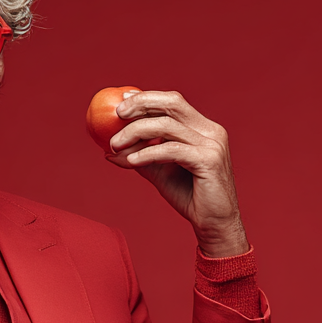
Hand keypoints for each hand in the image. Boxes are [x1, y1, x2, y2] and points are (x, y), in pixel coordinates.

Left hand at [106, 90, 249, 257]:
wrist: (214, 224)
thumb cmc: (189, 197)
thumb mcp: (160, 172)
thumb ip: (139, 157)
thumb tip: (108, 150)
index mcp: (202, 128)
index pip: (173, 102)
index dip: (147, 98)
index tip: (122, 101)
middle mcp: (210, 131)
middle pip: (172, 103)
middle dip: (141, 104)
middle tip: (117, 114)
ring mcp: (212, 144)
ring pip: (166, 126)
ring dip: (135, 132)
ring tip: (115, 145)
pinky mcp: (209, 160)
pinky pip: (171, 150)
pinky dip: (148, 153)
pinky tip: (131, 160)